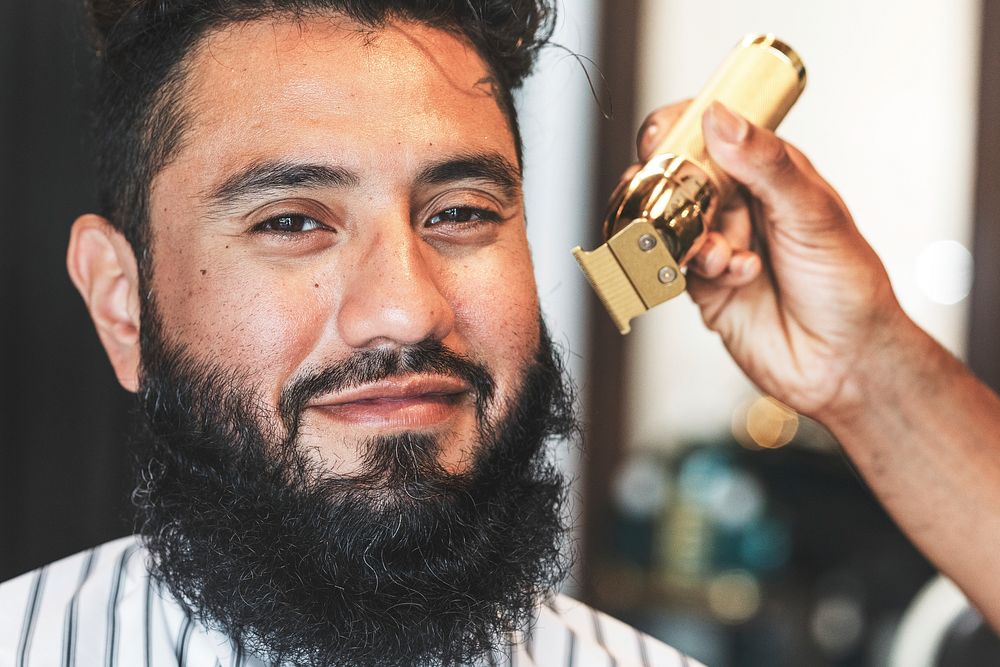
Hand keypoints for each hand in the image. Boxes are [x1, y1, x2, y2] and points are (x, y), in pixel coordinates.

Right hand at [636, 101, 909, 419]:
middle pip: (677, 177)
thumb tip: (720, 118)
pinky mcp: (703, 285)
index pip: (712, 132)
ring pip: (668, 223)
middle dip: (669, 189)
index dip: (680, 130)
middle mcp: (740, 204)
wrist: (844, 362)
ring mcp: (718, 243)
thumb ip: (765, 165)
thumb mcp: (813, 213)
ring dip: (688, 236)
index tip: (661, 141)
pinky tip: (734, 276)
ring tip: (721, 254)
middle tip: (673, 201)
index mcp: (769, 171)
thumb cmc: (847, 284)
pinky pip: (674, 265)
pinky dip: (698, 268)